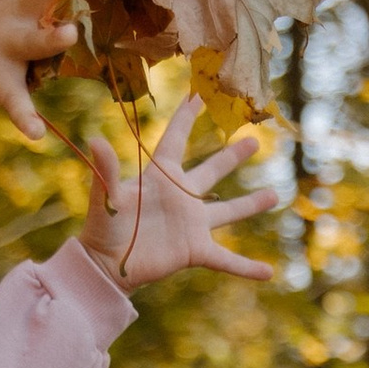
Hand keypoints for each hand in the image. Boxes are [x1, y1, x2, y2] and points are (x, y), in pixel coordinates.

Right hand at [0, 0, 83, 184]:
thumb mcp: (17, 15)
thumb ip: (48, 4)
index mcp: (25, 1)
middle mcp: (16, 18)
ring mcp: (5, 49)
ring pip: (31, 43)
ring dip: (48, 37)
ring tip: (67, 33)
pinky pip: (14, 101)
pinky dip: (24, 117)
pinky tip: (36, 133)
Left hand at [82, 96, 278, 290]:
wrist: (107, 265)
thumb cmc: (103, 227)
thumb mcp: (106, 197)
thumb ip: (106, 170)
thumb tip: (94, 140)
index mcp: (160, 178)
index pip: (176, 139)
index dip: (186, 117)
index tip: (198, 95)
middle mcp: (181, 197)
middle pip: (212, 171)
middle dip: (232, 156)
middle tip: (254, 139)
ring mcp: (191, 224)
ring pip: (228, 211)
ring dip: (251, 204)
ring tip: (274, 196)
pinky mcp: (195, 251)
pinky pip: (226, 260)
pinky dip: (246, 267)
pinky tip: (268, 273)